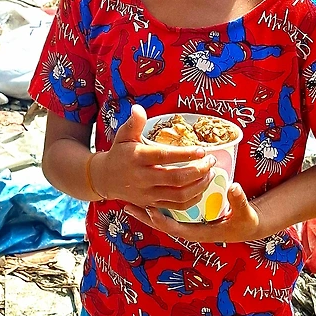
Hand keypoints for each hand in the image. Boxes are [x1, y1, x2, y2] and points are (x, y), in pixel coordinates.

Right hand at [92, 105, 215, 212]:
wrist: (105, 178)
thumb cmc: (119, 154)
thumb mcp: (123, 136)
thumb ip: (133, 123)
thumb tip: (138, 108)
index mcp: (137, 158)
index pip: (163, 157)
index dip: (184, 154)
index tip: (202, 150)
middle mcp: (142, 178)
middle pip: (176, 179)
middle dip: (198, 171)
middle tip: (211, 161)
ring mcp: (148, 194)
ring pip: (179, 195)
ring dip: (199, 186)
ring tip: (209, 173)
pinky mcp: (152, 204)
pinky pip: (177, 207)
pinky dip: (193, 199)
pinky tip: (201, 188)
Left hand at [128, 183, 264, 242]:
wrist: (247, 226)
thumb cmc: (246, 221)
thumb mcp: (245, 212)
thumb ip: (239, 201)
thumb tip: (233, 187)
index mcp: (200, 232)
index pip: (176, 228)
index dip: (162, 220)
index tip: (150, 210)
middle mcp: (190, 230)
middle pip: (162, 225)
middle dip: (145, 217)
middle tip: (127, 207)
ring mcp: (188, 224)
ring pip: (163, 219)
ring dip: (146, 211)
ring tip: (128, 202)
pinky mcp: (188, 218)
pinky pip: (168, 214)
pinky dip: (156, 207)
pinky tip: (145, 198)